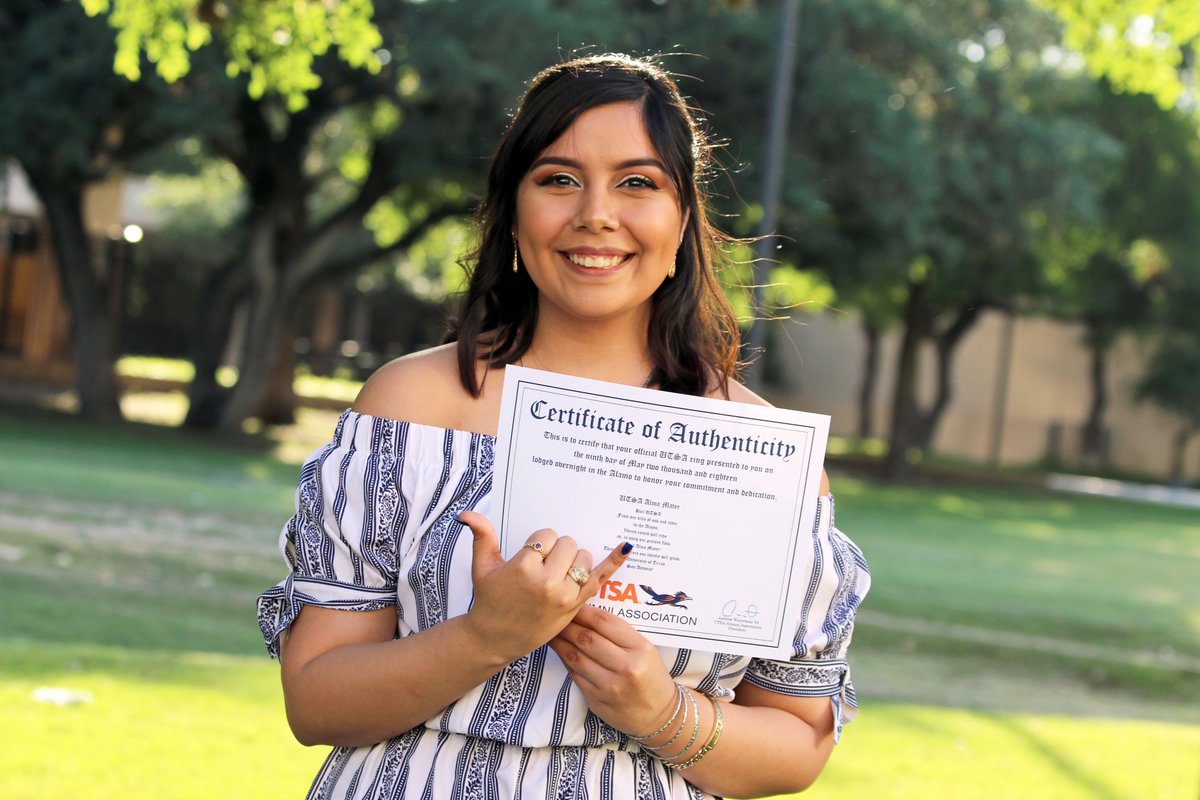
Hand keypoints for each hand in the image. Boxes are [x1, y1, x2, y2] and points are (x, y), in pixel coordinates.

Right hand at [458, 510, 630, 663]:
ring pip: (583, 557)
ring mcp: (565, 595)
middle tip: (542, 567)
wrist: (496, 638)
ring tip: (557, 574)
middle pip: (568, 544)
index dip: (539, 544)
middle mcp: (547, 581)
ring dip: (573, 561)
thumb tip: (466, 513)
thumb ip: (481, 536)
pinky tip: (626, 546)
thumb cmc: (490, 600)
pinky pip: (600, 578)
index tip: (530, 558)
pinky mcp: (576, 605)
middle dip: (556, 551)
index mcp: (524, 567)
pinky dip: (614, 561)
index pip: (547, 536)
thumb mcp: (482, 566)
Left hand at [549, 604, 677, 736]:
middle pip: (587, 638)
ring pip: (576, 657)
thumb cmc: (651, 677)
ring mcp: (609, 685)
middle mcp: (625, 667)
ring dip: (560, 642)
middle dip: (567, 624)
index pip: (605, 622)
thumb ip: (621, 635)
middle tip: (556, 615)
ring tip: (551, 631)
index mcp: (640, 649)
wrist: (658, 716)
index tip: (572, 604)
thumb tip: (588, 615)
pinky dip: (565, 660)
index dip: (584, 611)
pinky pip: (575, 675)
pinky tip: (560, 651)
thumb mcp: (646, 650)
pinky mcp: (597, 699)